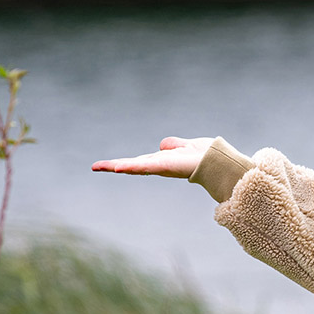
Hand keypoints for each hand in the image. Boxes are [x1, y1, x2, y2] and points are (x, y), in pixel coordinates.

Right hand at [91, 136, 215, 178]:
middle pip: (132, 165)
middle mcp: (159, 165)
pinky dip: (131, 166)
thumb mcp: (185, 147)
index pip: (140, 161)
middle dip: (113, 166)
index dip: (125, 163)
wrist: (217, 161)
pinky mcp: (164, 166)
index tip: (110, 165)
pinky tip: (118, 167)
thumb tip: (163, 145)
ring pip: (134, 166)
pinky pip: (145, 166)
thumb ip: (174, 145)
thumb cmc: (205, 156)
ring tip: (99, 167)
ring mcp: (161, 167)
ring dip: (116, 166)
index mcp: (162, 161)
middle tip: (95, 167)